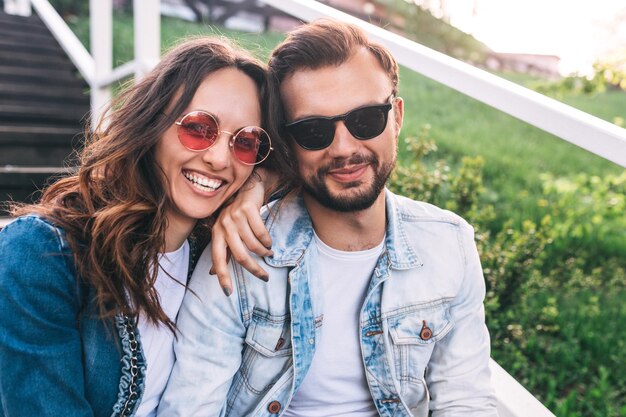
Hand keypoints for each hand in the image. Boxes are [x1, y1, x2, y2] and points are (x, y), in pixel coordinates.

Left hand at [210, 171, 272, 295]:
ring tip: (268, 254)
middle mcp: (223, 225)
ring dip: (263, 253)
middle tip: (264, 277)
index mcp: (216, 233)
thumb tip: (213, 273)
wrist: (248, 189)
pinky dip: (267, 240)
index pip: (217, 259)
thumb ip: (222, 252)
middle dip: (253, 269)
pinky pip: (261, 232)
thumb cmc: (237, 215)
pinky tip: (269, 242)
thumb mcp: (226, 232)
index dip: (222, 277)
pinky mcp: (247, 209)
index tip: (228, 292)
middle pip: (239, 255)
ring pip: (253, 244)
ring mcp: (235, 216)